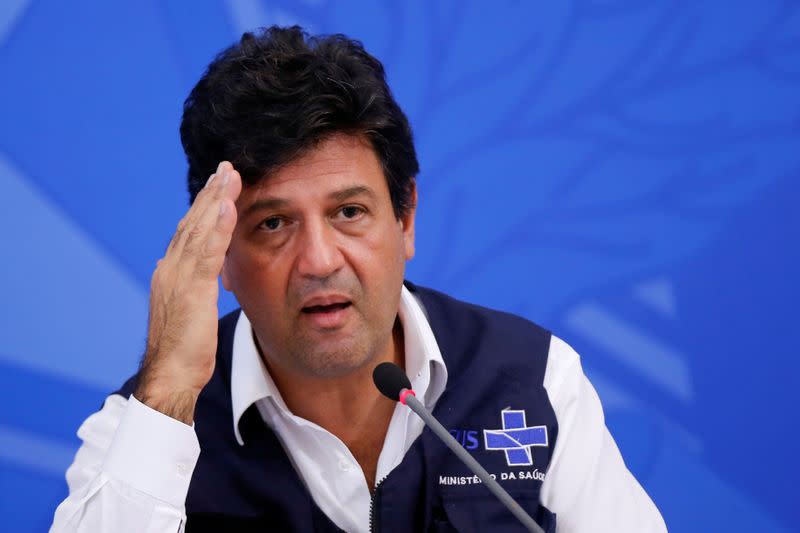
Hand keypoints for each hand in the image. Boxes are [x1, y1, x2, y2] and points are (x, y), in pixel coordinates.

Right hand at [134, 161, 241, 423]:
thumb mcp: (190, 313)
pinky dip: (217, 226)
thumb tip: (203, 278)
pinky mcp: (191, 289)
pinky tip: (229, 205)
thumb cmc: (184, 351)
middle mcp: (170, 269)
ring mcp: (178, 277)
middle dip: (210, 194)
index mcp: (171, 274)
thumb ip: (195, 290)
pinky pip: (207, 251)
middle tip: (226, 168)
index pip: (189, 233)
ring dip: (215, 199)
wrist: (171, 376)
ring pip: (198, 229)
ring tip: (229, 175)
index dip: (204, 208)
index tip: (219, 186)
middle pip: (192, 223)